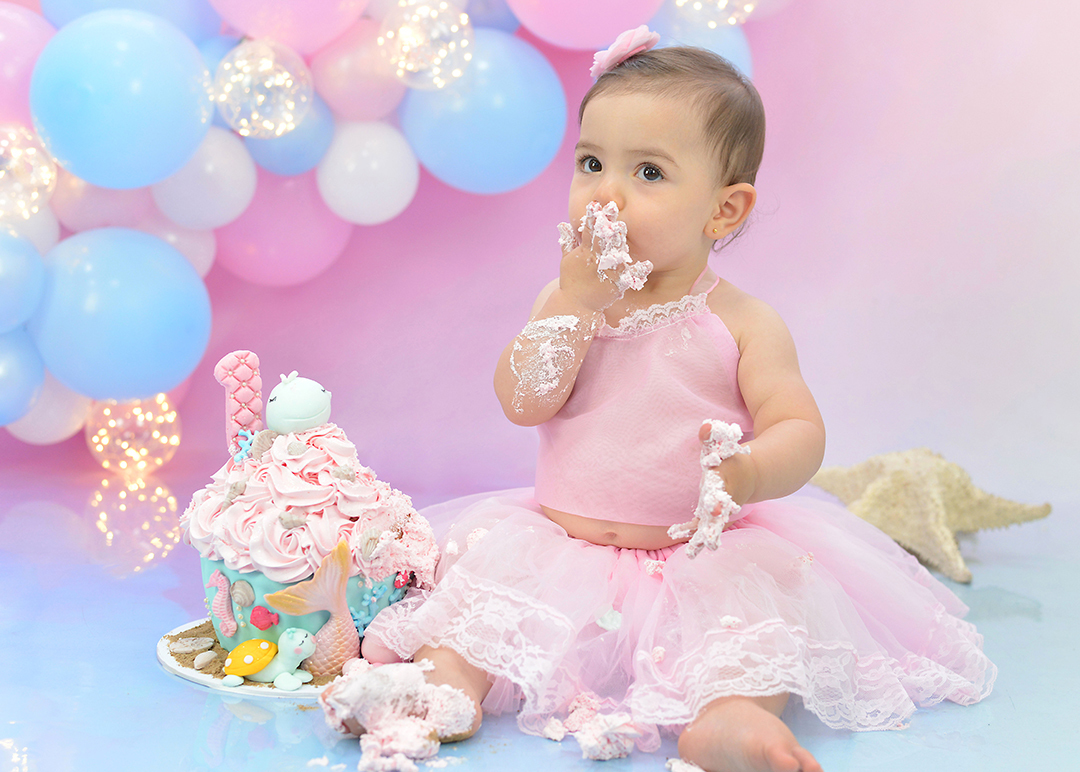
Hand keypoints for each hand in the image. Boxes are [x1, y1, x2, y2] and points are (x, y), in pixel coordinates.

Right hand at [557, 206, 651, 311]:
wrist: (575, 305)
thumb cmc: (572, 282)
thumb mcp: (566, 261)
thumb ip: (567, 242)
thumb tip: (562, 224)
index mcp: (583, 253)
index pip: (588, 232)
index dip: (592, 218)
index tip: (595, 204)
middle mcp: (594, 261)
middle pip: (602, 240)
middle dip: (607, 225)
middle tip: (613, 209)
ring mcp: (605, 273)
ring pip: (614, 255)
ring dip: (619, 243)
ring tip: (624, 230)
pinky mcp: (615, 286)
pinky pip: (628, 277)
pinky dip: (638, 272)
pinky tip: (647, 264)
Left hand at [668, 420, 752, 557]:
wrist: (750, 476)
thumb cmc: (731, 458)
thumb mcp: (723, 445)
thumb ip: (712, 436)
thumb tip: (706, 425)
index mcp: (727, 482)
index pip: (721, 490)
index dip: (718, 500)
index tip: (715, 509)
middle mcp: (726, 499)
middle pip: (721, 514)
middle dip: (714, 526)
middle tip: (710, 541)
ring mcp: (721, 510)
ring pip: (714, 527)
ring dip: (706, 539)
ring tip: (694, 553)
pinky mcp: (714, 516)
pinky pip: (704, 527)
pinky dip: (695, 535)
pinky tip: (681, 542)